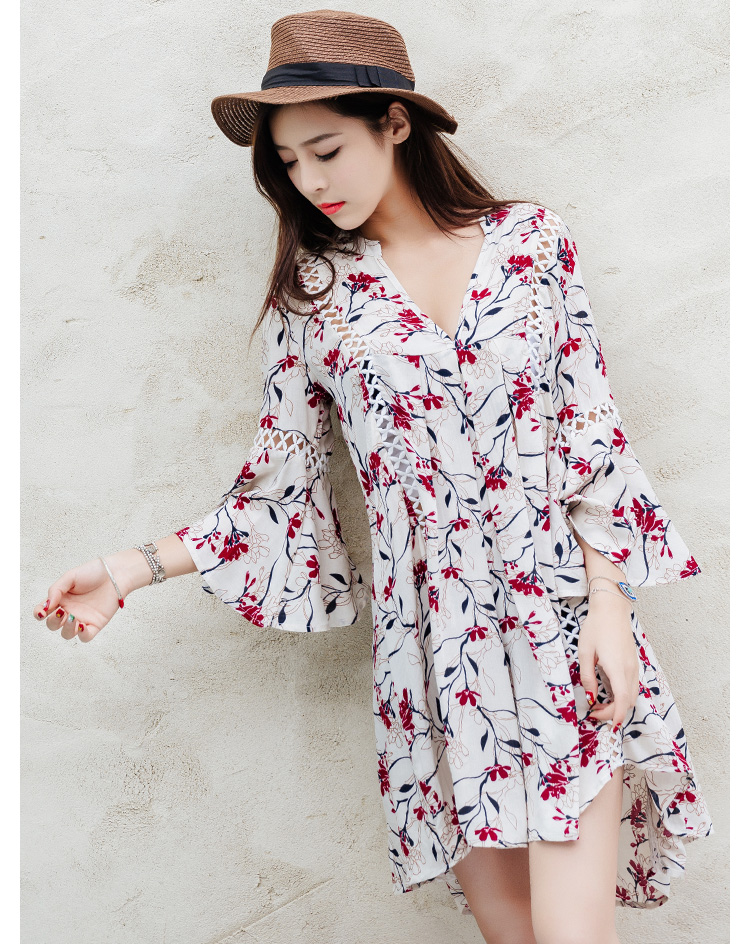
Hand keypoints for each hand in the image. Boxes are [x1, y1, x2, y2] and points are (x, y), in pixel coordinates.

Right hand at [31, 556, 128, 641]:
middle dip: (53, 621)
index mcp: (60, 599)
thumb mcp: (70, 577)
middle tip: (62, 611)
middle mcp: (69, 610)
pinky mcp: (96, 624)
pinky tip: (82, 625)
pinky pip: (85, 637)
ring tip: (73, 617)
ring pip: (67, 634)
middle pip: (53, 625)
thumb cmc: (94, 572)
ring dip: (66, 629)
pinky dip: (82, 635)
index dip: (39, 614)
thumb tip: (46, 606)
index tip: (43, 611)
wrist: (115, 573)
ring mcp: (82, 618)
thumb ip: (56, 590)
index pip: (43, 612)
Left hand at [578, 592, 639, 731]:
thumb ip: (588, 677)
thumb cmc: (596, 627)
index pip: (622, 701)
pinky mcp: (634, 662)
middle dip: (613, 713)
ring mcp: (634, 666)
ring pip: (632, 695)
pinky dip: (623, 695)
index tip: (606, 725)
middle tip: (594, 712)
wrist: (611, 609)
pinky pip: (632, 685)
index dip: (615, 716)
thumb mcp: (585, 652)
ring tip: (599, 704)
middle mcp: (630, 669)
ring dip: (619, 705)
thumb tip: (591, 697)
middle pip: (628, 702)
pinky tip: (609, 692)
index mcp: (617, 668)